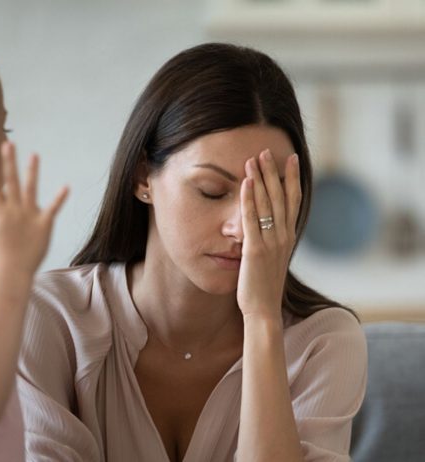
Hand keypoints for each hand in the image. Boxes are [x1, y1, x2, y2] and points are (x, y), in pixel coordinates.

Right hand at [0, 141, 67, 274]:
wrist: (13, 272)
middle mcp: (13, 210)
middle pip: (11, 182)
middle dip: (9, 162)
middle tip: (9, 144)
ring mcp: (29, 216)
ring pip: (31, 189)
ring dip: (32, 172)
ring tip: (34, 155)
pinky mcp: (44, 224)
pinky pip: (53, 209)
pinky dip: (60, 198)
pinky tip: (67, 187)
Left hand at [236, 149, 300, 320]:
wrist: (263, 310)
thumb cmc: (265, 286)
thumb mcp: (274, 259)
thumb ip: (274, 241)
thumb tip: (271, 227)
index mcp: (288, 237)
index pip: (293, 201)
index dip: (292, 179)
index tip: (290, 159)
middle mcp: (283, 236)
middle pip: (280, 197)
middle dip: (273, 172)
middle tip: (267, 151)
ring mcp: (270, 242)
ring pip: (267, 204)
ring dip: (260, 179)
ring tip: (254, 159)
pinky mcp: (255, 250)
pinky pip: (251, 219)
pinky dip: (248, 199)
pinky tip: (245, 183)